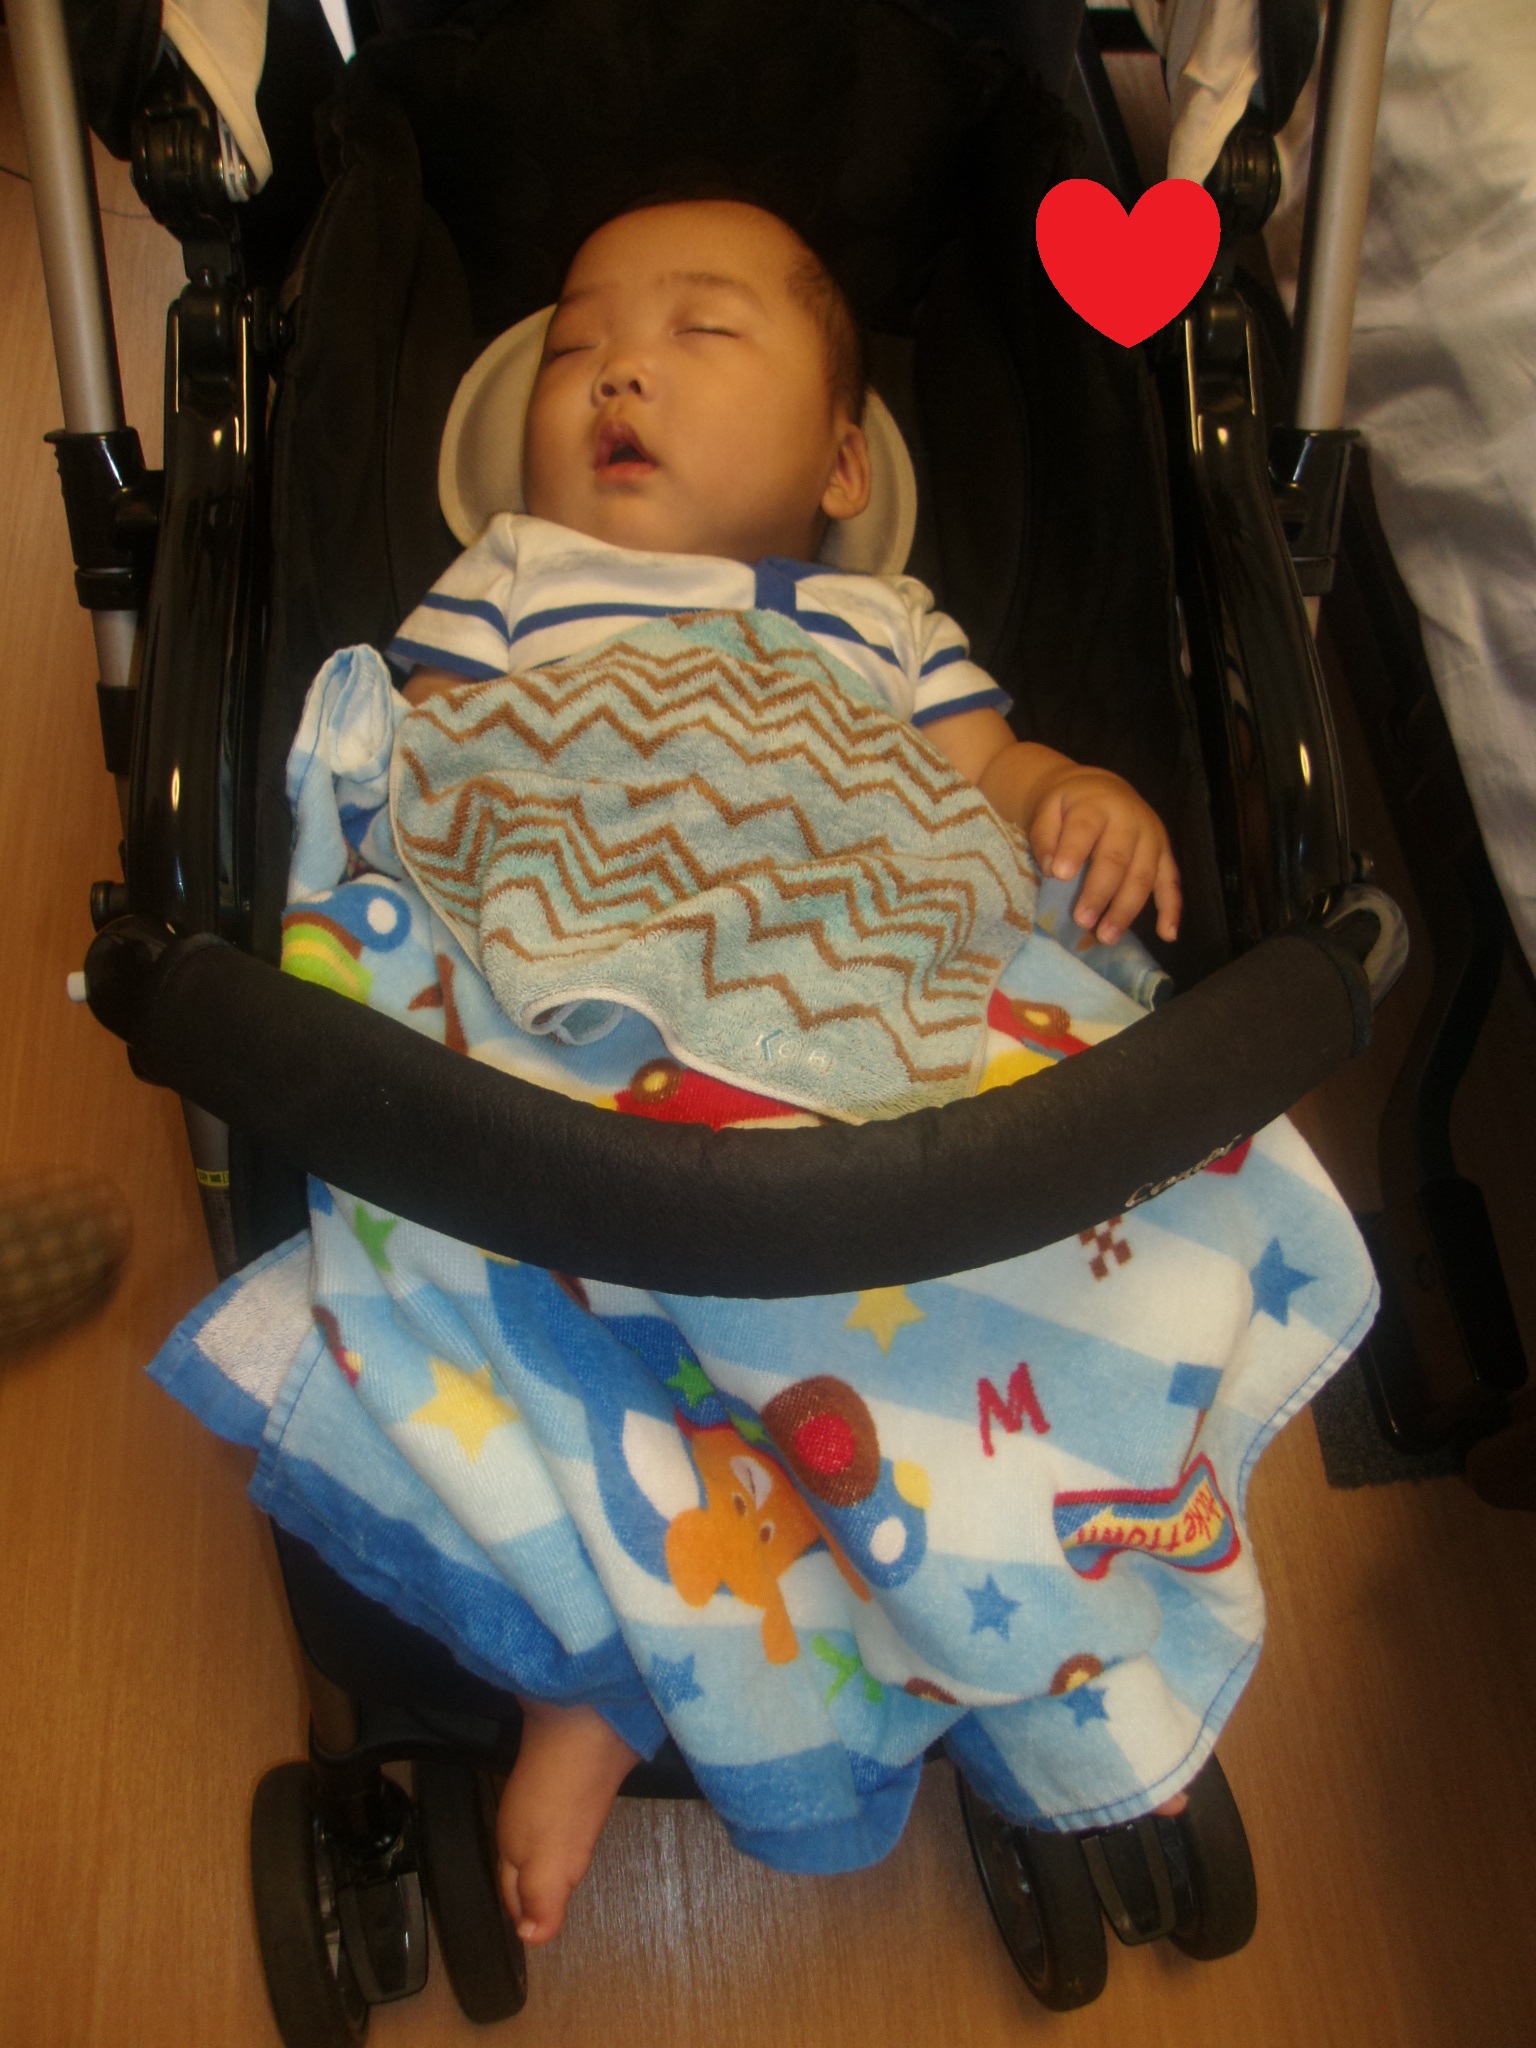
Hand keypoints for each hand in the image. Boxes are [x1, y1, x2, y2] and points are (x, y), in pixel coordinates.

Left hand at [1026, 766, 1180, 944]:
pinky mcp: (1164, 855)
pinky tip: (1167, 934)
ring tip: (1106, 937)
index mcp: (1098, 806)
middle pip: (1117, 859)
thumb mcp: (1048, 811)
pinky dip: (1171, 909)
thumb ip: (1045, 836)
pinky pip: (1171, 883)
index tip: (1060, 876)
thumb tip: (1051, 868)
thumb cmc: (1069, 808)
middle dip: (1100, 892)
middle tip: (1082, 921)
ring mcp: (1152, 839)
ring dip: (1126, 909)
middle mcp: (1130, 821)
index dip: (1073, 851)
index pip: (1085, 828)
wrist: (1101, 790)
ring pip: (1143, 876)